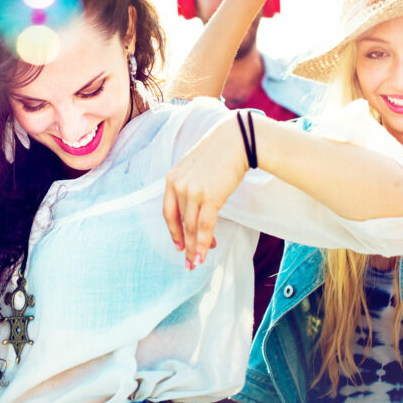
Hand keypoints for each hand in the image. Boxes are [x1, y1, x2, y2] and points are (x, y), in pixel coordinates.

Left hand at [163, 113, 249, 269]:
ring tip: (198, 261)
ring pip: (192, 227)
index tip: (178, 245)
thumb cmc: (218, 154)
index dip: (173, 231)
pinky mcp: (209, 197)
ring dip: (196, 247)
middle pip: (181, 223)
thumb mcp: (194, 169)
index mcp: (172, 179)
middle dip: (186, 244)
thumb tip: (195, 210)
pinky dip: (203, 243)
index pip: (168, 212)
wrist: (235, 140)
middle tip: (189, 261)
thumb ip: (189, 187)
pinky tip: (205, 254)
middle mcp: (178, 186)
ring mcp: (192, 192)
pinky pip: (204, 226)